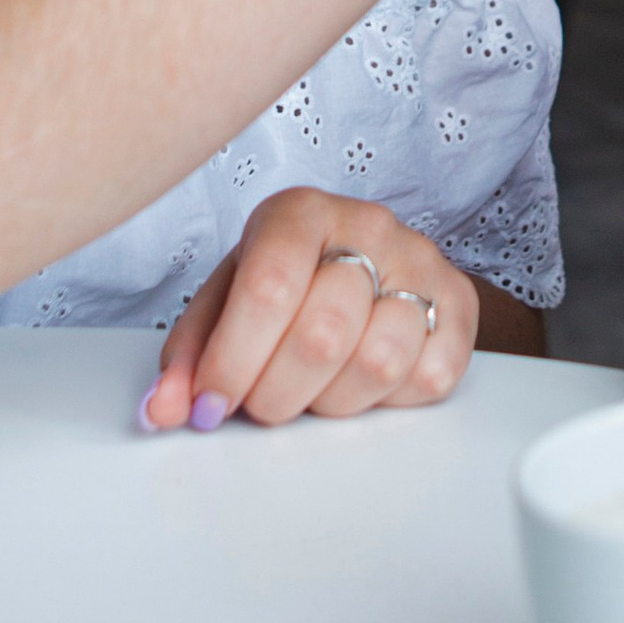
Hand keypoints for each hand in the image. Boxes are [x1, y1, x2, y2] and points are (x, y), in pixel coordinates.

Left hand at [140, 192, 475, 429]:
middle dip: (276, 393)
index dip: (232, 360)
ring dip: (331, 402)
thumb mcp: (227, 303)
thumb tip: (164, 409)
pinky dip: (386, 401)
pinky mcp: (459, 305)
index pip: (268, 287)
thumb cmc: (289, 284)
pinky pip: (427, 379)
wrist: (372, 263)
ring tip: (311, 389)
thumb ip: (191, 355)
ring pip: (378, 363)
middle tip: (259, 402)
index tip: (211, 403)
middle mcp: (367, 226)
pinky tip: (359, 381)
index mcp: (299, 213)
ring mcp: (421, 262)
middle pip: (322, 335)